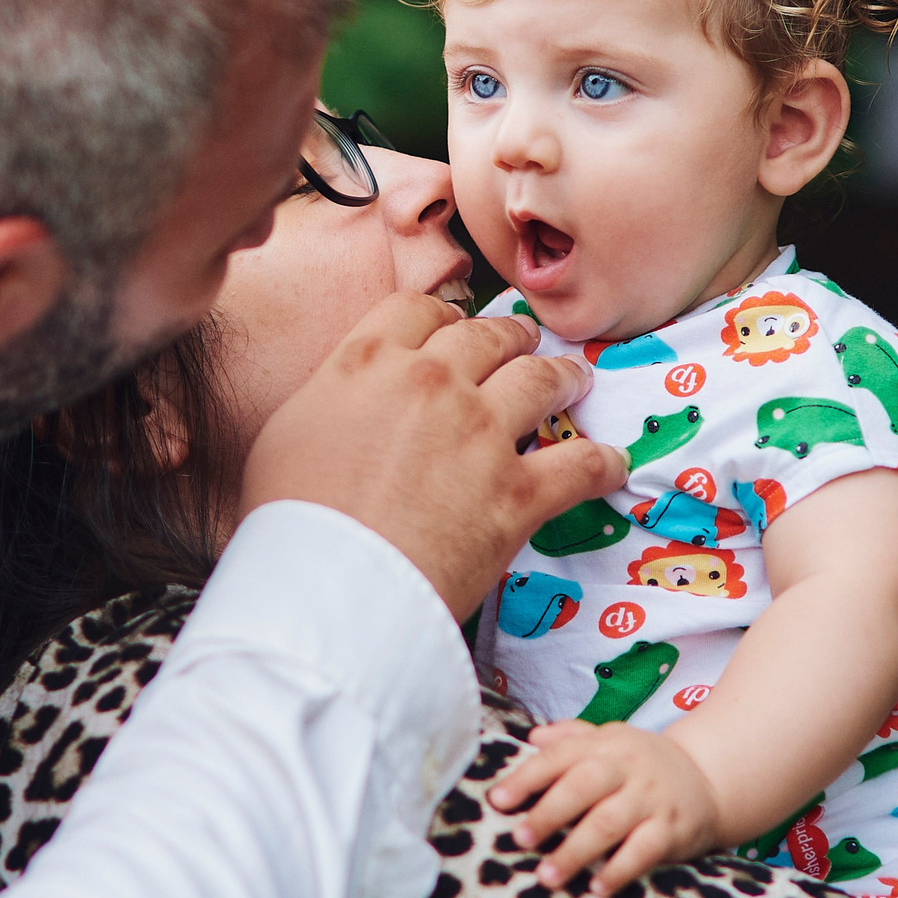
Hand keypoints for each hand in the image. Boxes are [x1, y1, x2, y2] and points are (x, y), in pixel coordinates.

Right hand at [241, 294, 626, 618]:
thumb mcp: (286, 432)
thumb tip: (346, 398)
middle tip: (521, 345)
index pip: (419, 309)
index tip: (453, 329)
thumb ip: (331, 396)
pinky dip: (601, 464)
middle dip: (509, 337)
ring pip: (540, 381)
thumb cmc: (290, 521)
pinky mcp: (519, 492)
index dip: (443, 316)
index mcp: (370, 361)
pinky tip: (611, 465)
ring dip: (562, 377)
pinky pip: (579, 465)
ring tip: (575, 381)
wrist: (327, 588)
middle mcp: (433, 382)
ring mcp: (482, 434)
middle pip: (487, 336)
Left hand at [484, 719, 723, 894]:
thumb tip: (531, 738)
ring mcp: (651, 798)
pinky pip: (644, 851)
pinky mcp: (672, 829)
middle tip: (520, 839)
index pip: (560, 756)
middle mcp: (627, 767)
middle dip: (548, 813)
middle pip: (583, 786)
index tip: (498, 801)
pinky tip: (597, 888)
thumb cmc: (640, 766)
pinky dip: (620, 870)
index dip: (527, 777)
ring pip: (609, 822)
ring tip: (547, 876)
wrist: (707, 779)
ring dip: (576, 851)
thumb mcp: (610, 742)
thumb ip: (571, 738)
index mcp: (604, 744)